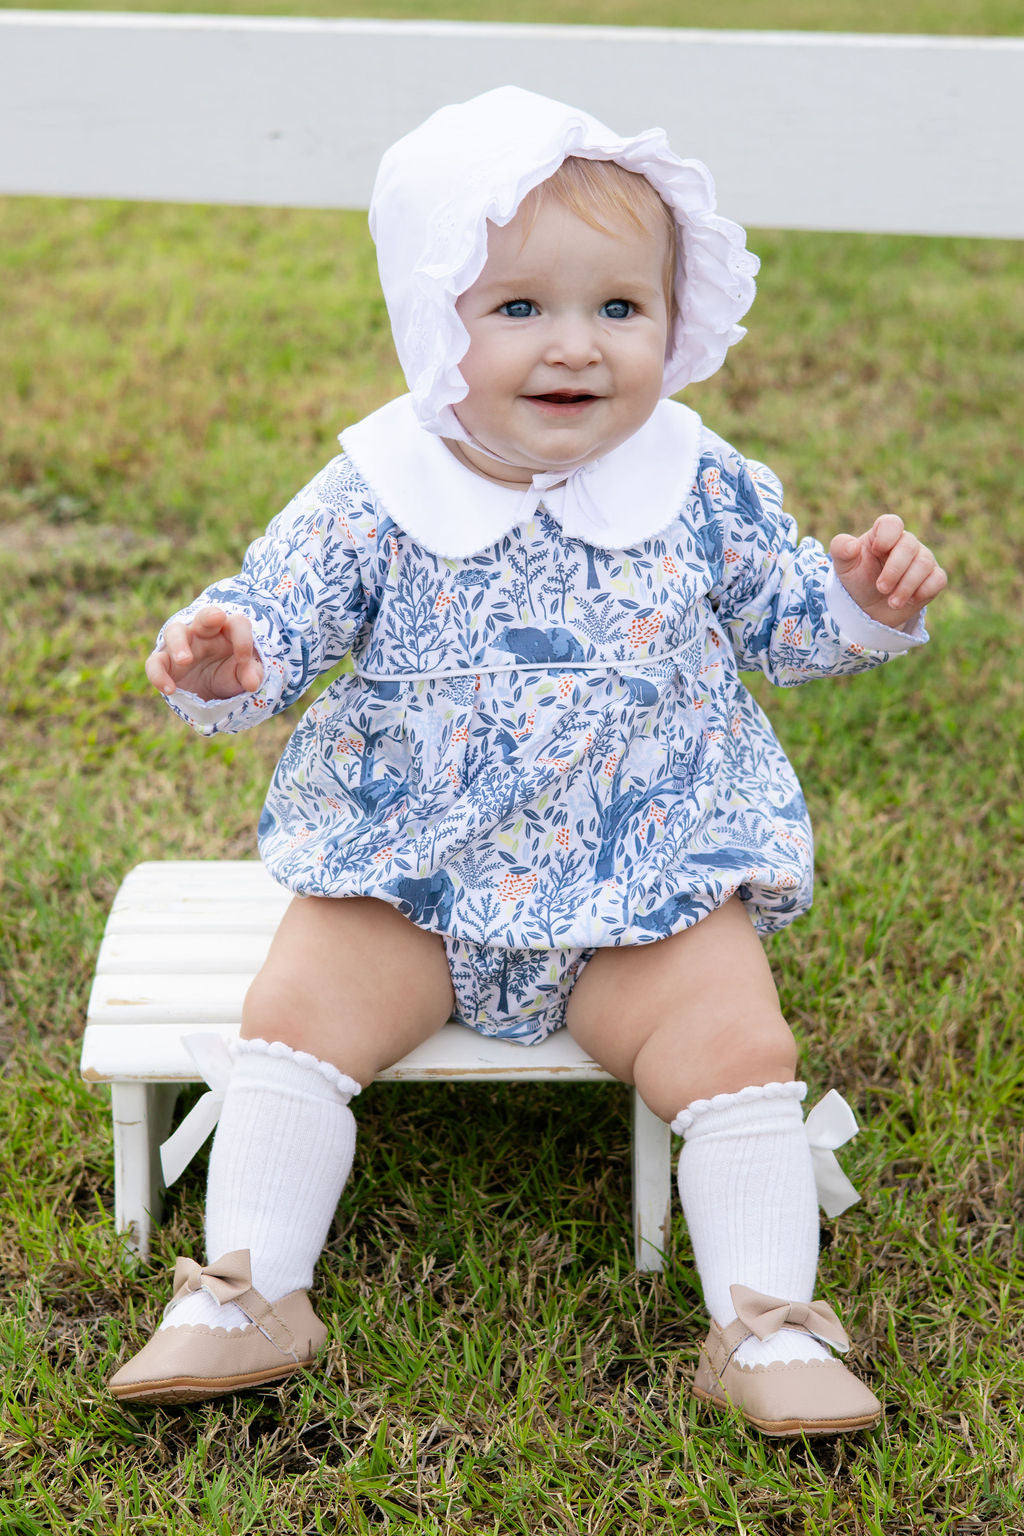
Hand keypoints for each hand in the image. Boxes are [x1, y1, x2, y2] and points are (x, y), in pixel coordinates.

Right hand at [146, 606, 262, 699]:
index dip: (243, 639)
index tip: (244, 660)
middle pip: (204, 616)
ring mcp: (182, 644)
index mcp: (227, 631)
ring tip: (185, 660)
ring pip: (174, 631)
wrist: (209, 690)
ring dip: (179, 644)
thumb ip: (250, 674)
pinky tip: (170, 689)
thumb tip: (253, 683)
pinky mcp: (165, 661)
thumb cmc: (229, 673)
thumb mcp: (243, 676)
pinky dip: (158, 674)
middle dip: (210, 615)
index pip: (237, 623)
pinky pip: (155, 662)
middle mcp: (204, 632)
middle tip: (217, 617)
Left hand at [830, 514, 946, 629]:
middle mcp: (906, 543)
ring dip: (907, 586)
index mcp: (884, 534)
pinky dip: (923, 591)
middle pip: (909, 546)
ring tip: (892, 602)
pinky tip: (909, 601)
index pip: (892, 523)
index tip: (876, 551)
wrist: (869, 608)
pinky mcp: (933, 577)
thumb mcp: (844, 565)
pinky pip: (938, 579)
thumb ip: (841, 549)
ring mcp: (922, 559)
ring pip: (924, 564)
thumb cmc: (858, 580)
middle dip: (894, 570)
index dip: (886, 536)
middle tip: (881, 588)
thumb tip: (852, 546)